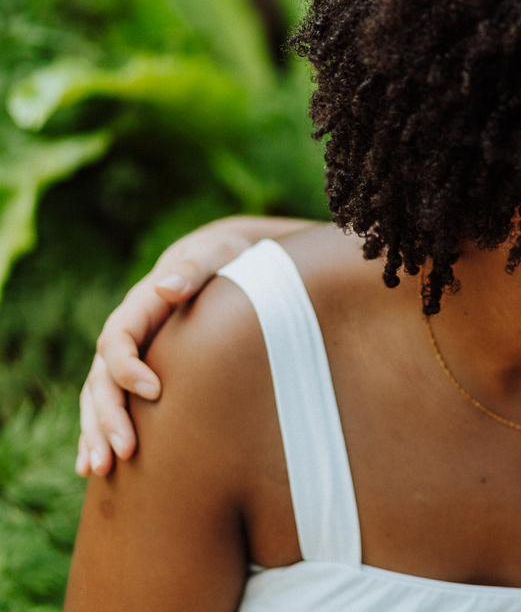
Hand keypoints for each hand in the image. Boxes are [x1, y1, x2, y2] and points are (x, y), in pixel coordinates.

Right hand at [77, 216, 315, 476]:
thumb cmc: (227, 259)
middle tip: (123, 452)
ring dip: (96, 434)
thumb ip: (194, 268)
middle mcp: (128, 335)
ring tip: (100, 470)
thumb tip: (167, 286)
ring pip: (97, 399)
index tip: (156, 391)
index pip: (117, 339)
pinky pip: (110, 407)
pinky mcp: (141, 377)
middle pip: (101, 378)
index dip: (128, 367)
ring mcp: (131, 358)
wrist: (227, 265)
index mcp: (141, 306)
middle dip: (107, 416)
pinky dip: (97, 435)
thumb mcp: (216, 254)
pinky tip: (90, 468)